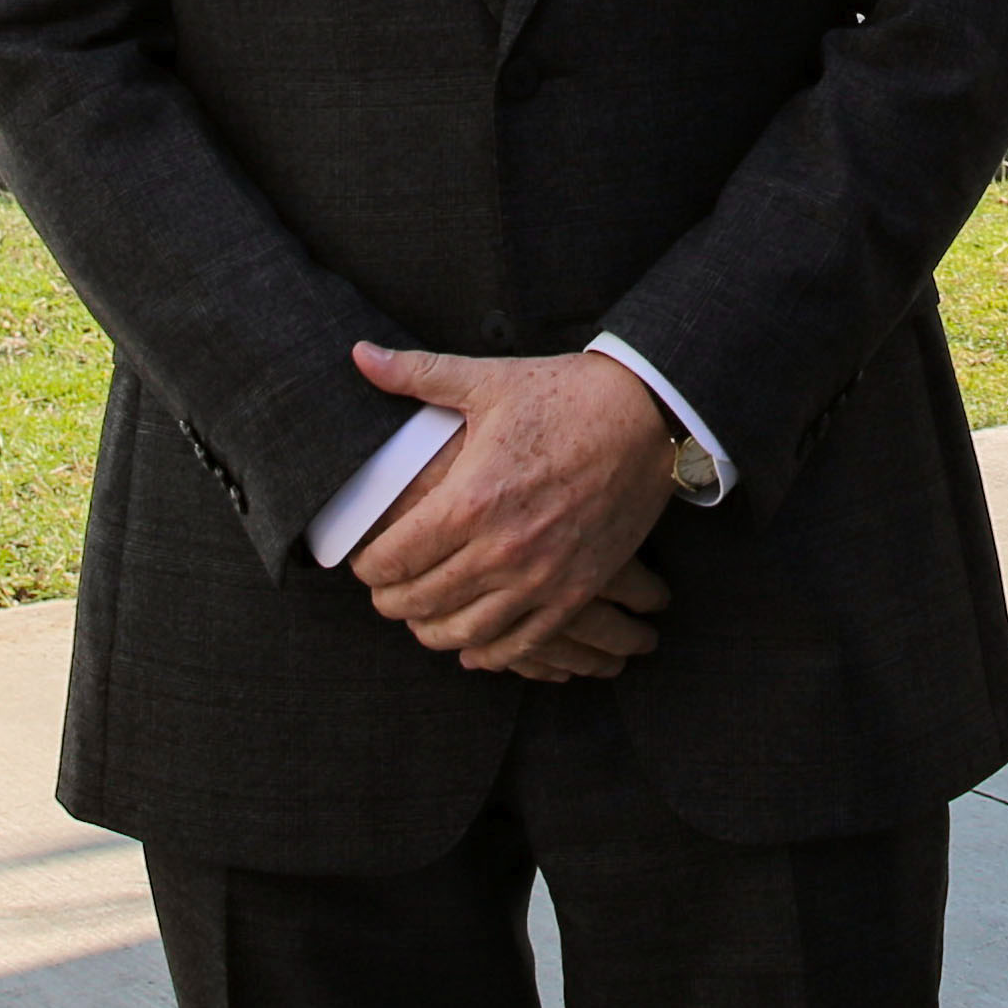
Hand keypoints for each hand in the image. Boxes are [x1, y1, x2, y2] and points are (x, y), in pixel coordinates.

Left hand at [347, 345, 679, 675]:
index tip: (366, 563)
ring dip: (433, 632)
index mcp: (470, 499)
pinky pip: (523, 645)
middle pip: (420, 601)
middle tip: (387, 592)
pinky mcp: (577, 590)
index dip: (368, 567)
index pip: (392, 558)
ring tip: (423, 620)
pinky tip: (475, 647)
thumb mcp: (488, 382)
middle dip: (392, 601)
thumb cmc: (565, 396)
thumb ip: (416, 374)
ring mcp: (541, 575)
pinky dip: (491, 653)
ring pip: (465, 633)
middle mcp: (501, 547)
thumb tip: (358, 354)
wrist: (649, 414)